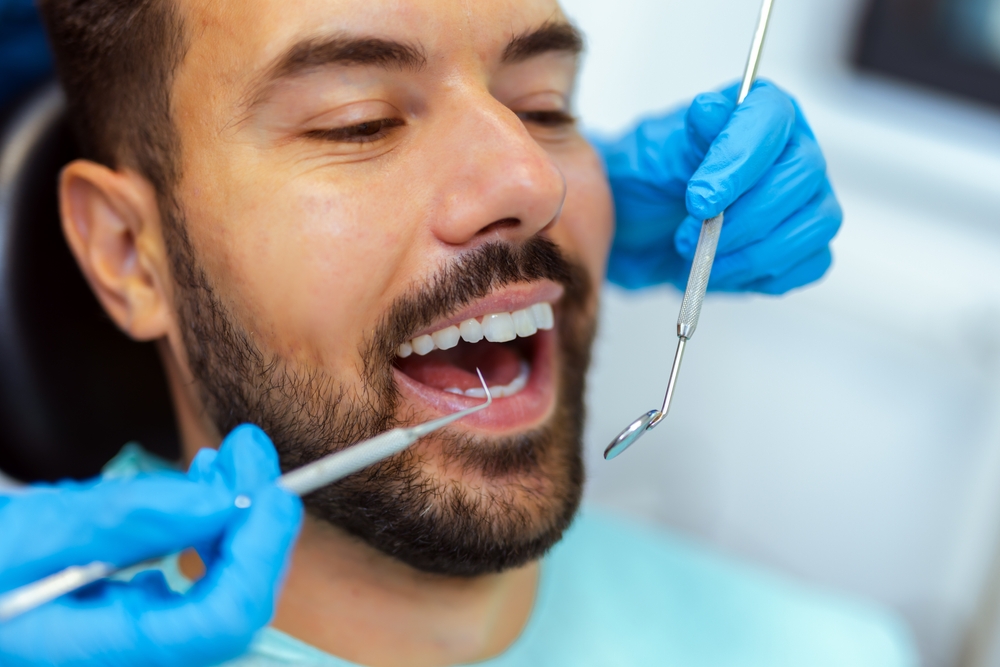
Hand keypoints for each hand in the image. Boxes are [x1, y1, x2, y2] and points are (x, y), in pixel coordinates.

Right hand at [0, 425, 301, 666]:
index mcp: (98, 655)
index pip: (222, 620)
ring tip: (223, 460)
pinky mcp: (123, 616)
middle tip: (247, 450)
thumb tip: (220, 500)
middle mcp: (124, 657)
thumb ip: (121, 520)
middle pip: (230, 599)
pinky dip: (200, 526)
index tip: (272, 490)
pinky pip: (187, 577)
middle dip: (253, 520)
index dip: (262, 554)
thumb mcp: (25, 534)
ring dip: (232, 515)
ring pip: (215, 584)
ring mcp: (126, 639)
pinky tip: (193, 490)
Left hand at [597, 80, 841, 293]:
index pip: (771, 120)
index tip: (699, 200)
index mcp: (760, 111)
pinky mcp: (802, 245)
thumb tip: (711, 109)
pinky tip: (723, 274)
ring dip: (754, 253)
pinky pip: (812, 263)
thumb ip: (690, 137)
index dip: (739, 162)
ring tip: (702, 261)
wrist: (633, 230)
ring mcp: (805, 199)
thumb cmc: (647, 183)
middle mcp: (792, 150)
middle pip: (802, 175)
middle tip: (689, 236)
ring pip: (816, 223)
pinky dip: (765, 276)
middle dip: (744, 217)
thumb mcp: (655, 154)